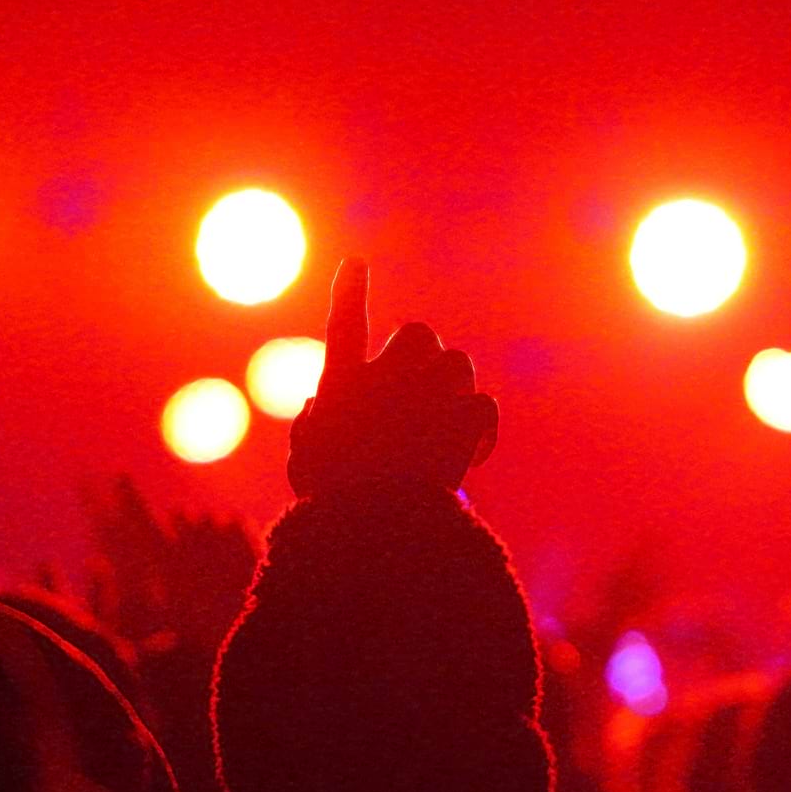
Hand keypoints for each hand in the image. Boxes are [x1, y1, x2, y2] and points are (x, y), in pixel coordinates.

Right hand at [287, 260, 498, 497]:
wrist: (381, 527)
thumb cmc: (336, 503)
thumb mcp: (306, 463)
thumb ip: (312, 428)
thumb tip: (321, 410)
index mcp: (341, 385)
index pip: (344, 326)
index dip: (349, 292)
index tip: (355, 264)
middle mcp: (388, 376)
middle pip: (417, 335)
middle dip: (420, 358)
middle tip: (415, 397)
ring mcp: (432, 391)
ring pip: (458, 364)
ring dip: (453, 388)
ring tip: (441, 428)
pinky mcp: (467, 416)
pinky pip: (484, 405)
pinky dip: (481, 429)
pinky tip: (472, 456)